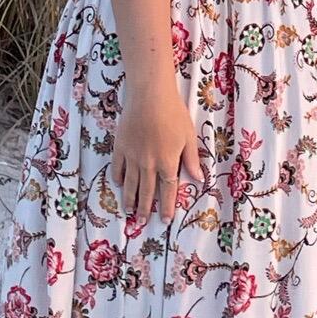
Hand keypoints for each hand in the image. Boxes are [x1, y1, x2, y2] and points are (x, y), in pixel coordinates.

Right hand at [113, 81, 202, 225]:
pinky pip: (117, 167)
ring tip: (129, 211)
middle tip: (142, 222)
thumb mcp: (188, 136)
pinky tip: (119, 184)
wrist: (149, 95)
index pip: (167, 190)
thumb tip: (199, 179)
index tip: (165, 220)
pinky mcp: (120, 146)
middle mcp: (148, 163)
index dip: (166, 207)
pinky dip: (118, 178)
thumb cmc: (173, 112)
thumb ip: (191, 159)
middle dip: (145, 209)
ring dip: (130, 199)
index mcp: (167, 162)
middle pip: (146, 191)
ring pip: (130, 184)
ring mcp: (132, 156)